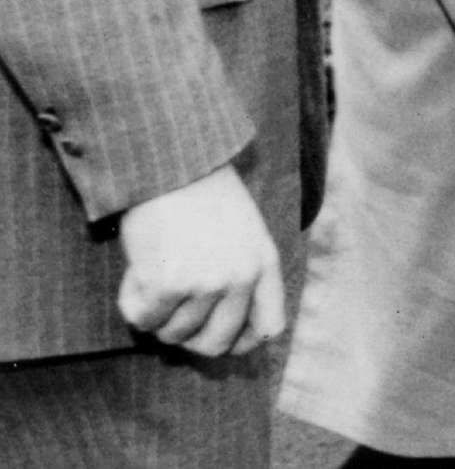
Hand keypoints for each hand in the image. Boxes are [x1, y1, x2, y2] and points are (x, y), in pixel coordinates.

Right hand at [116, 165, 285, 357]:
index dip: (239, 343)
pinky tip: (137, 269)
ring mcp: (207, 283)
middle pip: (214, 344)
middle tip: (168, 311)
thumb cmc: (202, 195)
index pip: (267, 328)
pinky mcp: (169, 284)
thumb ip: (242, 275)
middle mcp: (241, 278)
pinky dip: (132, 302)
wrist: (171, 165)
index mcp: (265, 264)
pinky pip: (143, 319)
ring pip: (173, 335)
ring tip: (154, 275)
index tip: (213, 338)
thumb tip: (227, 336)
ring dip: (156, 315)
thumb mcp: (243, 232)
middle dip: (186, 337)